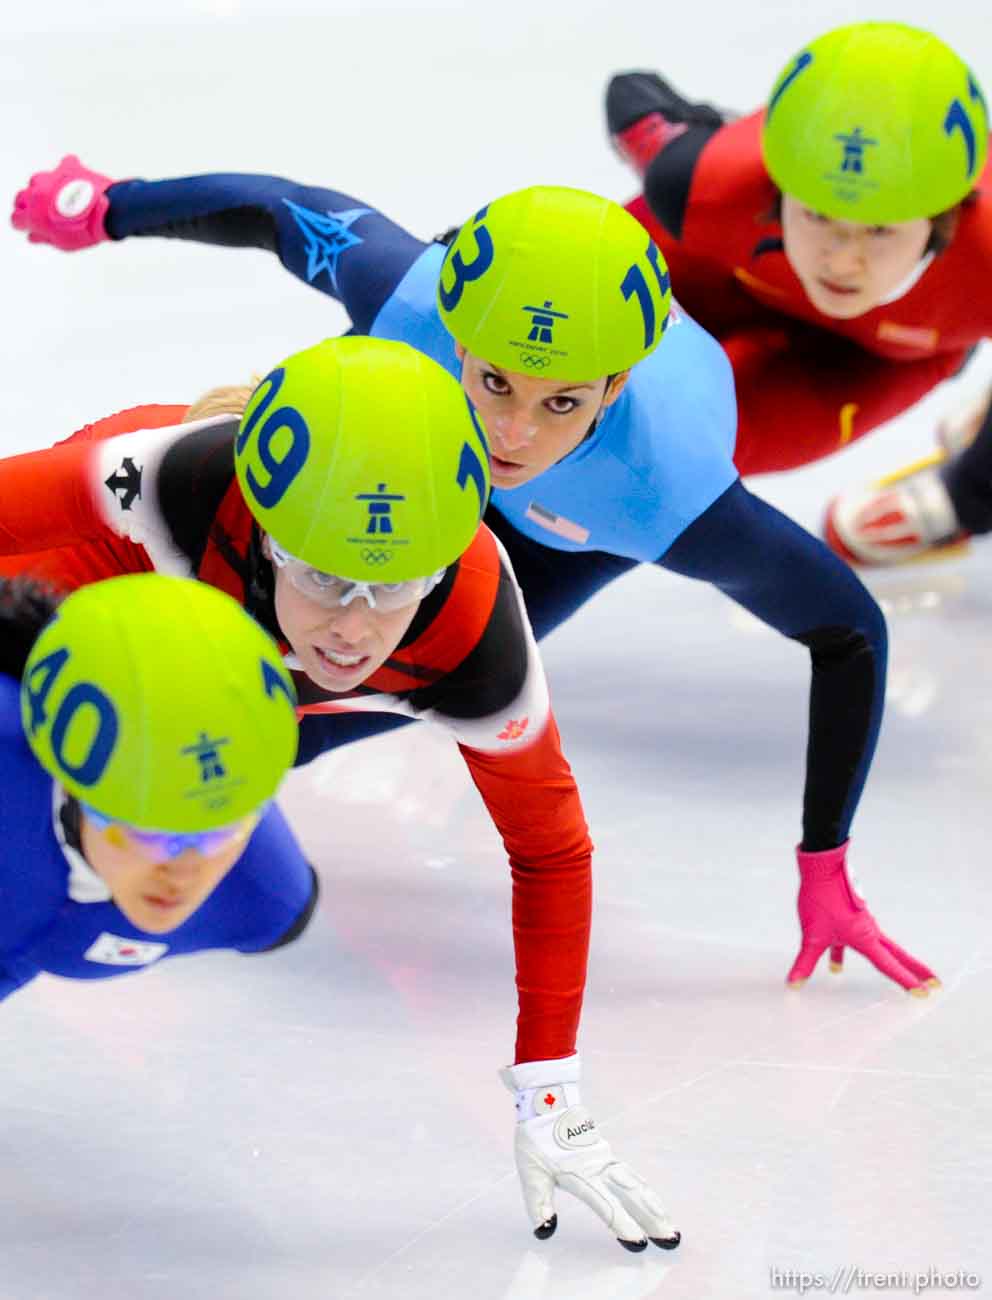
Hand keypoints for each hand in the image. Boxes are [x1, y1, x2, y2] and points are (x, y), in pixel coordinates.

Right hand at [11, 155, 114, 250]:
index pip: (16, 218)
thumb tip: (34, 235)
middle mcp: (37, 193)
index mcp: (33, 214)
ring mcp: (51, 178)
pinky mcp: (67, 168)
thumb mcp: (63, 243)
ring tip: (56, 198)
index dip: (23, 223)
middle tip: (41, 213)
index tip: (30, 226)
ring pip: (38, 180)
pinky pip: (64, 166)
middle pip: (22, 197)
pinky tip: (74, 181)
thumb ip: (44, 236)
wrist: (108, 212)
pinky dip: (67, 173)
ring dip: (43, 189)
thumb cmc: (86, 231)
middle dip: (28, 205)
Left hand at [499, 1054, 679, 1251]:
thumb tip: (545, 1231)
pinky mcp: (607, 1155)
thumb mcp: (529, 1171)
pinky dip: (646, 1191)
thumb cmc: (535, 1137)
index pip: (605, 1203)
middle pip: (631, 1194)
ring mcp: (606, 1159)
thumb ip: (538, 1202)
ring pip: (636, 1184)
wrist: (547, 1099)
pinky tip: (655, 1203)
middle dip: (652, 1219)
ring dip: (654, 1206)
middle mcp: (599, 1166)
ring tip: (671, 1228)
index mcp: (579, 1172)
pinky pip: (631, 1175)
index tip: (639, 1243)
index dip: (622, 1224)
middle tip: (672, 1240)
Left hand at [787, 841, 938, 994]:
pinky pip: (854, 942)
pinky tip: (835, 966)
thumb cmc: (821, 899)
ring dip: (890, 962)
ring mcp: (860, 924)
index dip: (906, 981)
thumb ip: (805, 963)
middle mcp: (868, 931)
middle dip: (914, 970)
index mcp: (865, 938)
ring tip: (899, 976)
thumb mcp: (811, 936)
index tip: (924, 992)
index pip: (889, 966)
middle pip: (896, 955)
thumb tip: (794, 984)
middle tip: (934, 982)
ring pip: (879, 948)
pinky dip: (848, 955)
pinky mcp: (848, 918)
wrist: (821, 869)